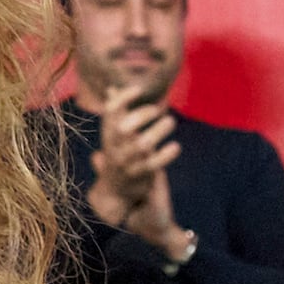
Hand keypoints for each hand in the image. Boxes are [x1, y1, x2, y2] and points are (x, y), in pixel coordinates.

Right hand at [91, 91, 183, 245]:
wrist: (117, 196)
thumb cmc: (120, 158)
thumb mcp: (115, 137)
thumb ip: (116, 114)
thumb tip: (113, 88)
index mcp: (107, 136)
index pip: (109, 113)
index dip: (123, 99)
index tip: (139, 89)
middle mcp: (114, 150)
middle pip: (124, 127)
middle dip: (143, 115)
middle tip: (159, 110)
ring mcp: (127, 165)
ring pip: (142, 145)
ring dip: (159, 131)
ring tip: (170, 122)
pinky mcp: (141, 178)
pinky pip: (154, 164)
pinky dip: (166, 154)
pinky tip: (175, 147)